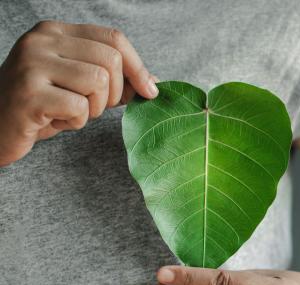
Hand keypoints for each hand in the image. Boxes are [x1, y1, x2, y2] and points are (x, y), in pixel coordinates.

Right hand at [0, 20, 157, 165]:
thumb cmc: (42, 107)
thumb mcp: (80, 87)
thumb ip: (116, 81)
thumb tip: (155, 84)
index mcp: (55, 32)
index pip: (113, 38)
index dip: (138, 66)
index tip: (150, 91)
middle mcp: (41, 41)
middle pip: (110, 60)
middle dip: (113, 92)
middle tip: (93, 107)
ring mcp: (31, 65)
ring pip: (98, 82)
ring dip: (94, 108)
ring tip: (70, 113)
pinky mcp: (28, 94)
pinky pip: (79, 107)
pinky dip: (76, 122)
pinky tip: (55, 121)